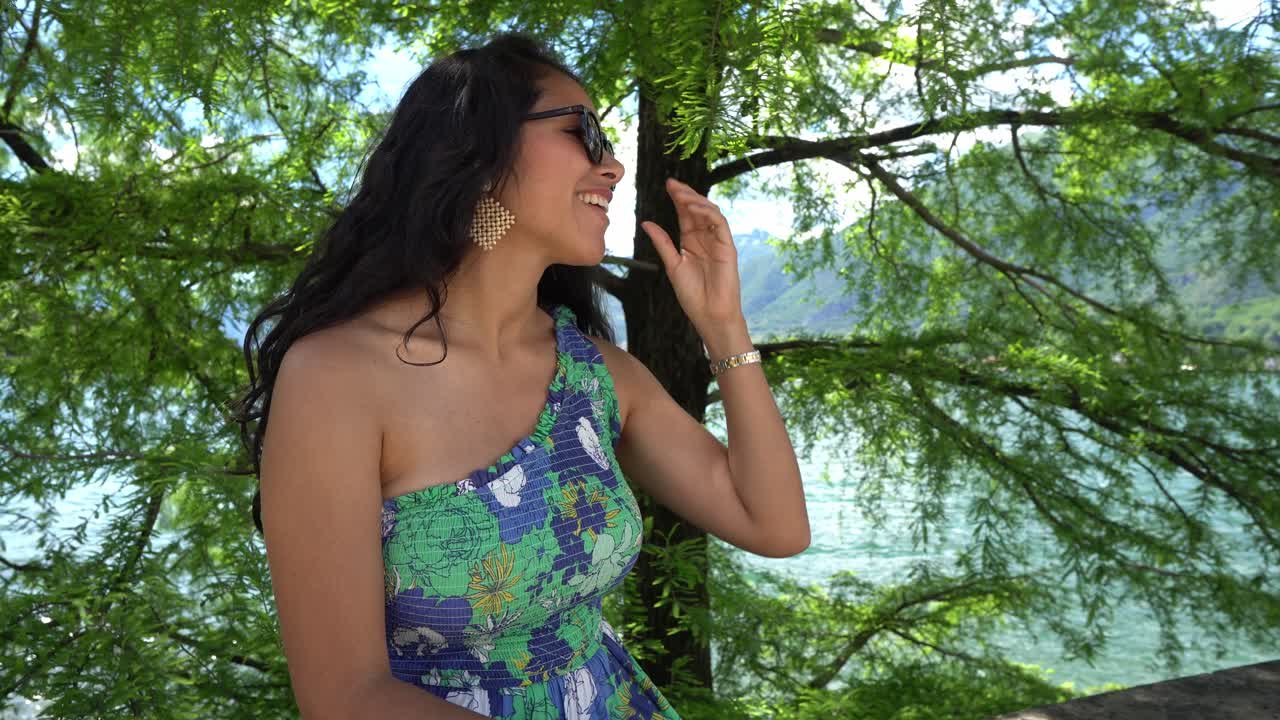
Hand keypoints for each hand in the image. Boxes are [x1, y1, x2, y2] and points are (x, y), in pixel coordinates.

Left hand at [641, 177, 743, 333]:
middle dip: (685, 194)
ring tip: (681, 195)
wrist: (709, 314)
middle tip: (672, 184)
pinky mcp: (727, 247)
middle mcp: (705, 238)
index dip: (678, 198)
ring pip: (710, 212)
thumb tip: (646, 223)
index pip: (685, 214)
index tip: (667, 184)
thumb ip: (662, 242)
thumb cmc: (692, 294)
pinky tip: (694, 208)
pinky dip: (708, 213)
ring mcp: (718, 241)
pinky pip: (720, 223)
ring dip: (696, 200)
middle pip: (697, 209)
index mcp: (691, 241)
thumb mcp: (672, 265)